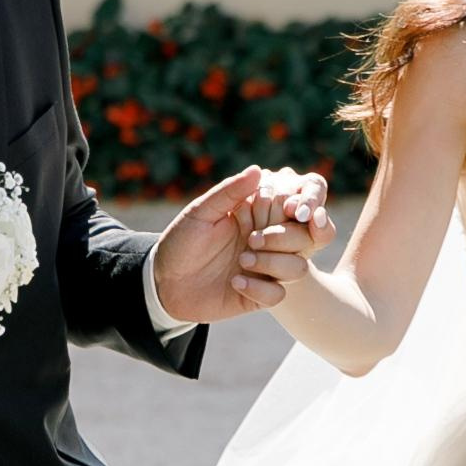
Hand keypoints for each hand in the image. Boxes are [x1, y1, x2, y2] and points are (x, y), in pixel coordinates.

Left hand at [151, 165, 335, 325]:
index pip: (292, 208)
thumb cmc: (180, 241)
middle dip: (283, 237)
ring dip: (273, 263)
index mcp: (256, 217)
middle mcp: (267, 242)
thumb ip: (229, 193)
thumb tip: (257, 169)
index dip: (295, 207)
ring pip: (299, 267)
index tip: (286, 209)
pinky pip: (278, 295)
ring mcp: (265, 270)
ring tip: (242, 261)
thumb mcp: (200, 213)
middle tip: (252, 239)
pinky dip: (259, 289)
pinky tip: (235, 282)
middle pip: (303, 238)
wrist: (162, 283)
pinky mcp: (258, 295)